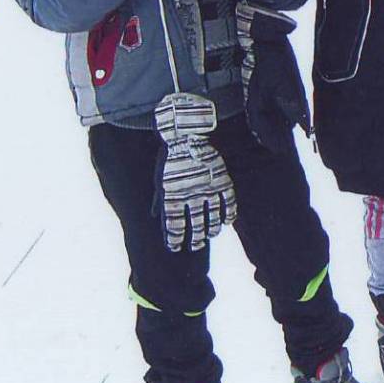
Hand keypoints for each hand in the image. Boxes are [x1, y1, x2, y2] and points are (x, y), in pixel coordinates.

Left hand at [154, 92, 235, 252]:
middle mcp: (191, 195)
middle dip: (194, 238)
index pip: (174, 225)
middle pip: (195, 225)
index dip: (174, 239)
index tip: (175, 247)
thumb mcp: (159, 179)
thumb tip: (155, 216)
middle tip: (194, 246)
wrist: (186, 134)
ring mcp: (208, 188)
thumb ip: (158, 200)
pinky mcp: (221, 180)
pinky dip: (229, 214)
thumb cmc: (169, 157)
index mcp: (173, 196)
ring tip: (209, 235)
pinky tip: (227, 221)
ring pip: (212, 217)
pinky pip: (228, 202)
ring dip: (210, 229)